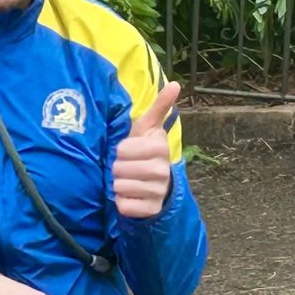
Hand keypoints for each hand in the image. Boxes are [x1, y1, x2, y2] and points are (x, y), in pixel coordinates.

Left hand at [112, 81, 181, 219]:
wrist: (157, 186)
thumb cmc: (146, 153)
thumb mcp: (149, 129)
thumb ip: (159, 107)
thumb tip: (175, 84)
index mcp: (161, 148)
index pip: (123, 149)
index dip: (121, 151)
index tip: (130, 151)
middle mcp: (162, 170)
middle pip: (119, 168)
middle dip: (118, 169)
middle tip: (128, 168)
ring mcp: (158, 192)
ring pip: (120, 187)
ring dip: (119, 185)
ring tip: (130, 181)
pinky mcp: (150, 210)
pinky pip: (124, 205)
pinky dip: (122, 202)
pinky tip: (131, 197)